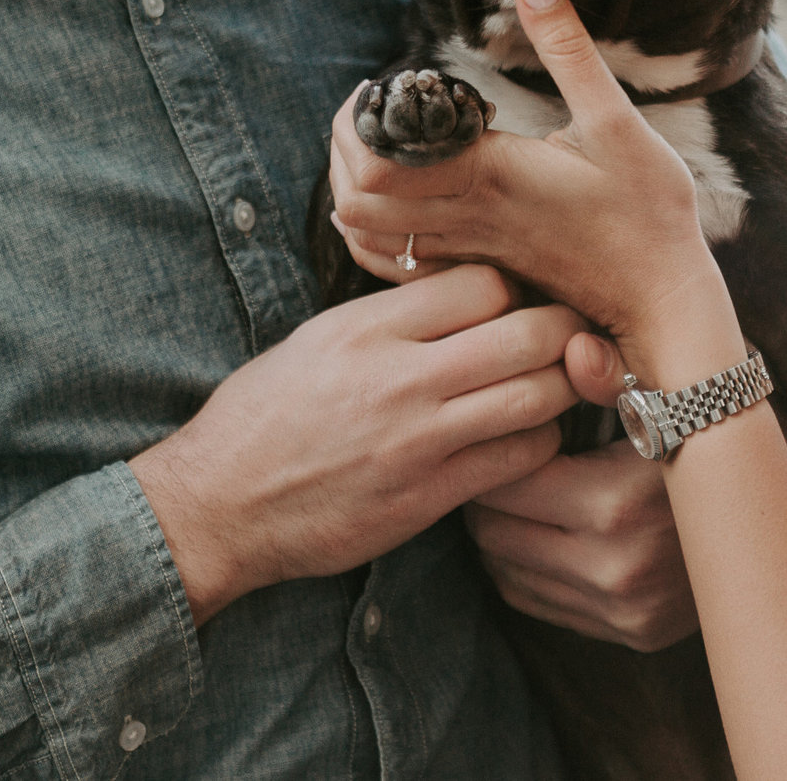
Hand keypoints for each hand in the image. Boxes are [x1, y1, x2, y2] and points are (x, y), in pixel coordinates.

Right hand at [127, 265, 582, 621]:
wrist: (219, 505)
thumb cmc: (264, 417)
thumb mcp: (317, 339)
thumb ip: (392, 315)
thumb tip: (464, 292)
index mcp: (368, 326)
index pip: (484, 282)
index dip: (514, 290)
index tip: (517, 303)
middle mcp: (399, 376)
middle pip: (528, 333)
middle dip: (562, 332)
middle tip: (567, 339)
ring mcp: (418, 440)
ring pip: (537, 396)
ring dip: (560, 390)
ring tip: (552, 388)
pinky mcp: (429, 497)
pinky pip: (519, 459)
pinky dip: (537, 445)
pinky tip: (522, 440)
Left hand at [328, 0, 723, 353]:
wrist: (662, 296)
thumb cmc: (647, 209)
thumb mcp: (616, 117)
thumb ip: (568, 48)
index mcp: (489, 175)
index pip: (380, 160)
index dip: (364, 116)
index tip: (390, 81)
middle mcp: (465, 217)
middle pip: (354, 197)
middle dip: (347, 145)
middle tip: (374, 105)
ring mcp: (466, 249)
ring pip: (366, 233)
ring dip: (354, 184)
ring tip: (380, 142)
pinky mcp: (477, 267)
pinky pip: (395, 263)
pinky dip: (374, 230)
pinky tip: (393, 197)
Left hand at [466, 334, 786, 650]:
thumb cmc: (723, 426)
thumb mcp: (680, 388)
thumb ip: (618, 372)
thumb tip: (571, 348)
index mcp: (618, 508)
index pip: (507, 485)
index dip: (497, 448)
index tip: (504, 421)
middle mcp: (618, 573)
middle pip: (497, 535)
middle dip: (492, 491)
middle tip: (501, 452)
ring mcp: (626, 612)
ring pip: (510, 574)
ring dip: (504, 531)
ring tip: (521, 486)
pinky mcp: (634, 634)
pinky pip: (541, 604)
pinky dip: (529, 567)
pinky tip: (546, 527)